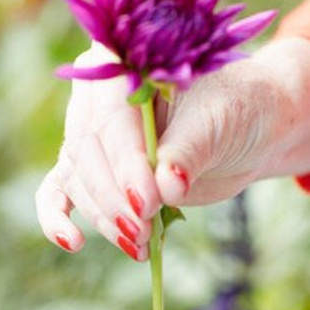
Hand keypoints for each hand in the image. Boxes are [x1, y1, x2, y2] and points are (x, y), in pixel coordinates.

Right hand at [36, 37, 309, 259]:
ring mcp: (96, 135)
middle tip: (142, 230)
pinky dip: (60, 217)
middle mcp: (99, 97)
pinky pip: (64, 190)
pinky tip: (73, 242)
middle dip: (113, 197)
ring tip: (139, 244)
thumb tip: (165, 188)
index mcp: (124, 65)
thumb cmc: (236, 111)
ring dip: (104, 216)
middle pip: (86, 152)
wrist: (249, 130)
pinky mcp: (100, 170)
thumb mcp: (219, 123)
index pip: (110, 119)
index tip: (148, 201)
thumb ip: (188, 151)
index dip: (125, 163)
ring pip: (78, 178)